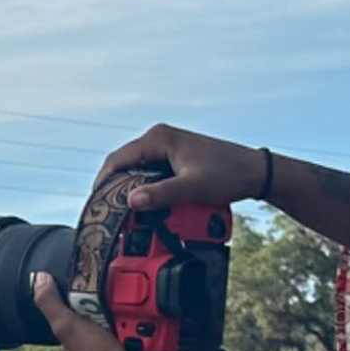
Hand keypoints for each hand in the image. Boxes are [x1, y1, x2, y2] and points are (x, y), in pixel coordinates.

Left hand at [32, 270, 170, 350]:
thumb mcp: (67, 326)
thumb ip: (51, 304)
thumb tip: (38, 279)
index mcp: (76, 340)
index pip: (78, 310)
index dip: (84, 296)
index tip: (93, 281)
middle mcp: (99, 343)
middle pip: (107, 309)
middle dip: (115, 300)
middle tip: (121, 292)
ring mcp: (123, 345)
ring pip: (131, 314)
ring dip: (136, 309)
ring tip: (138, 306)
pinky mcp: (145, 345)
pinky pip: (152, 324)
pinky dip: (154, 319)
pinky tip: (151, 315)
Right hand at [95, 124, 349, 252]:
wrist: (256, 172)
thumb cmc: (228, 174)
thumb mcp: (193, 187)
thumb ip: (161, 194)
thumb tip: (130, 201)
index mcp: (159, 138)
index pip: (117, 159)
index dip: (102, 182)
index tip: (93, 204)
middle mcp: (160, 138)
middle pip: (123, 163)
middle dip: (112, 187)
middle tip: (102, 212)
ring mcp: (168, 146)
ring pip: (136, 169)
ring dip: (128, 188)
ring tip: (119, 211)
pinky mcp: (176, 157)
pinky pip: (150, 172)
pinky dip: (143, 187)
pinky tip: (143, 204)